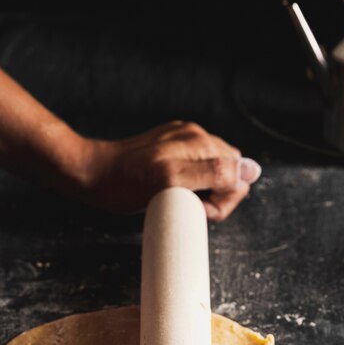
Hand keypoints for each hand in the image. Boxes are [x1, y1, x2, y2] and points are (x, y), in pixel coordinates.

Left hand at [82, 121, 261, 221]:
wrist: (92, 175)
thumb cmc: (125, 183)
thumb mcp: (169, 182)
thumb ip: (213, 173)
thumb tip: (252, 171)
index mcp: (200, 141)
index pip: (239, 174)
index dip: (222, 200)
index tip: (196, 207)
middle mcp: (196, 137)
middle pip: (229, 174)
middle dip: (213, 197)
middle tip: (182, 204)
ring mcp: (183, 142)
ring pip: (213, 175)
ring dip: (200, 194)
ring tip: (172, 198)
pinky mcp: (171, 150)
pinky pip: (195, 172)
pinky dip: (188, 187)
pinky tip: (168, 191)